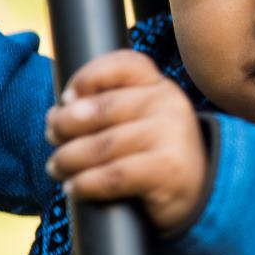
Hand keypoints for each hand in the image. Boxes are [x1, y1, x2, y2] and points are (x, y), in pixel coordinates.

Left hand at [44, 49, 206, 232]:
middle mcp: (169, 103)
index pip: (123, 64)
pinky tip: (75, 188)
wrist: (200, 190)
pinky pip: (113, 176)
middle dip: (65, 125)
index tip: (67, 100)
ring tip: (57, 168)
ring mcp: (172, 135)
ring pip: (102, 145)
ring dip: (68, 159)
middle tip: (53, 139)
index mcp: (159, 85)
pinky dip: (85, 184)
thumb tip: (57, 113)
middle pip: (102, 107)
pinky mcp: (168, 170)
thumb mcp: (140, 119)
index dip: (87, 77)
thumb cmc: (155, 153)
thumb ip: (106, 106)